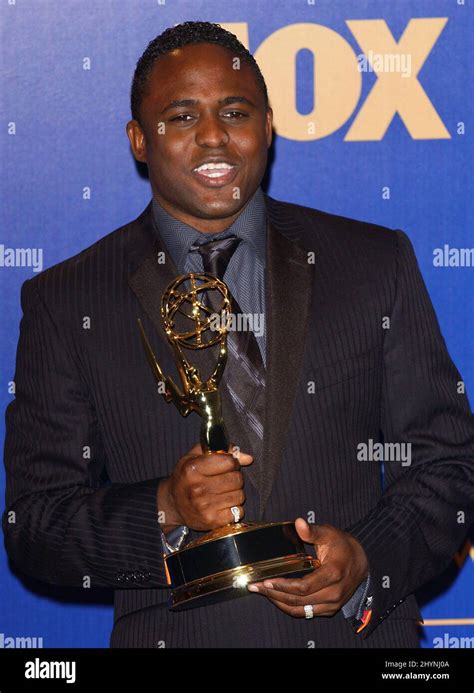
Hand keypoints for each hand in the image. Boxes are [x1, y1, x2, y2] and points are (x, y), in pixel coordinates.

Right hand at [157, 443, 252, 531]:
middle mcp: (197, 488)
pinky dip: (234, 508)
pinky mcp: (212, 521)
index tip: (226, 465)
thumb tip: (248, 458)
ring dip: (235, 493)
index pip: (229, 462)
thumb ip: (222, 450)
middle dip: (234, 477)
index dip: (231, 462)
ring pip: (240, 495)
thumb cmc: (186, 477)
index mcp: (193, 469)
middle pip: (237, 479)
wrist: (173, 505)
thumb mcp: (196, 456)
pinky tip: (223, 505)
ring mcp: (205, 507)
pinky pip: (239, 511)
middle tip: (224, 480)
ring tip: (222, 493)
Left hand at [247, 518, 368, 616]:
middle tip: (255, 586)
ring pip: (301, 610)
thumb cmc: (343, 545)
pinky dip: (290, 607)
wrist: (363, 562)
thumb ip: (312, 530)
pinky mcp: (330, 609)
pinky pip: (307, 613)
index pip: (303, 587)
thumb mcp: (329, 533)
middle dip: (274, 594)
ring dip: (279, 602)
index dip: (282, 586)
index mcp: (333, 574)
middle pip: (299, 600)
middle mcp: (334, 593)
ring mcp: (333, 603)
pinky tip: (277, 598)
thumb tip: (298, 522)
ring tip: (262, 592)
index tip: (265, 580)